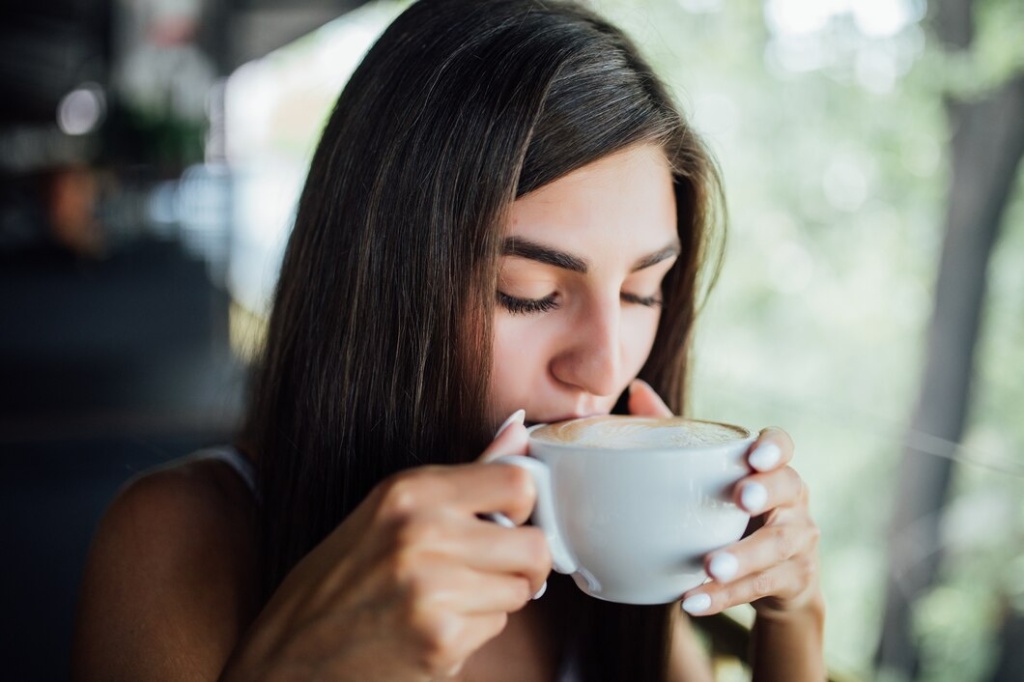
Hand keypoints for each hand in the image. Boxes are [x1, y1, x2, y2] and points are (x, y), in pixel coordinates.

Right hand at [223, 416, 550, 680]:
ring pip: (521, 591)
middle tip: (491, 570)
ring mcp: (433, 589)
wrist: (291, 652)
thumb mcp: (392, 509)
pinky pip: (497, 628)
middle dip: (523, 563)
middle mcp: (423, 533)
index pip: (518, 482)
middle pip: (535, 545)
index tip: (508, 522)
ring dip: (497, 598)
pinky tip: (434, 625)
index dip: (523, 507)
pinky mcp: (441, 641)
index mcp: (412, 490)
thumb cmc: (343, 577)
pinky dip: (475, 632)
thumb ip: (464, 475)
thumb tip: (519, 430)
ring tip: (450, 598)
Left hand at [628, 380, 821, 619]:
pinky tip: (692, 601)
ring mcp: (799, 540)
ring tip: (708, 567)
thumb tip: (634, 390)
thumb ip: (677, 431)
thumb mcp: (708, 470)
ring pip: (776, 547)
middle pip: (789, 490)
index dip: (773, 448)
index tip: (753, 455)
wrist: (776, 579)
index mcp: (773, 467)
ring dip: (741, 557)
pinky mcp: (793, 578)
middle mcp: (794, 499)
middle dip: (765, 494)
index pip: (784, 444)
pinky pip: (760, 587)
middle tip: (739, 500)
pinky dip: (725, 596)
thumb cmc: (732, 509)